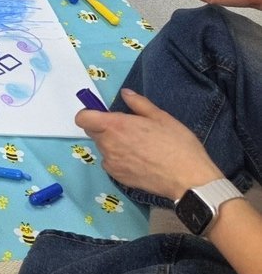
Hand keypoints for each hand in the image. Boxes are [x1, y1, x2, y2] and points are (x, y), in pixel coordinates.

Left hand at [76, 88, 221, 201]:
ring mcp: (111, 163)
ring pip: (103, 148)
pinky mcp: (118, 178)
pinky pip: (111, 163)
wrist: (189, 180)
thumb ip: (139, 103)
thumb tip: (125, 93)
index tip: (103, 114)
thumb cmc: (178, 145)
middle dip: (105, 128)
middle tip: (128, 130)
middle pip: (93, 132)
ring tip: (138, 147)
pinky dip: (119, 159)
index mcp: (116, 126)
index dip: (89, 114)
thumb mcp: (162, 118)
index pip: (83, 118)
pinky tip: (140, 161)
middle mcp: (108, 144)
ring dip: (113, 144)